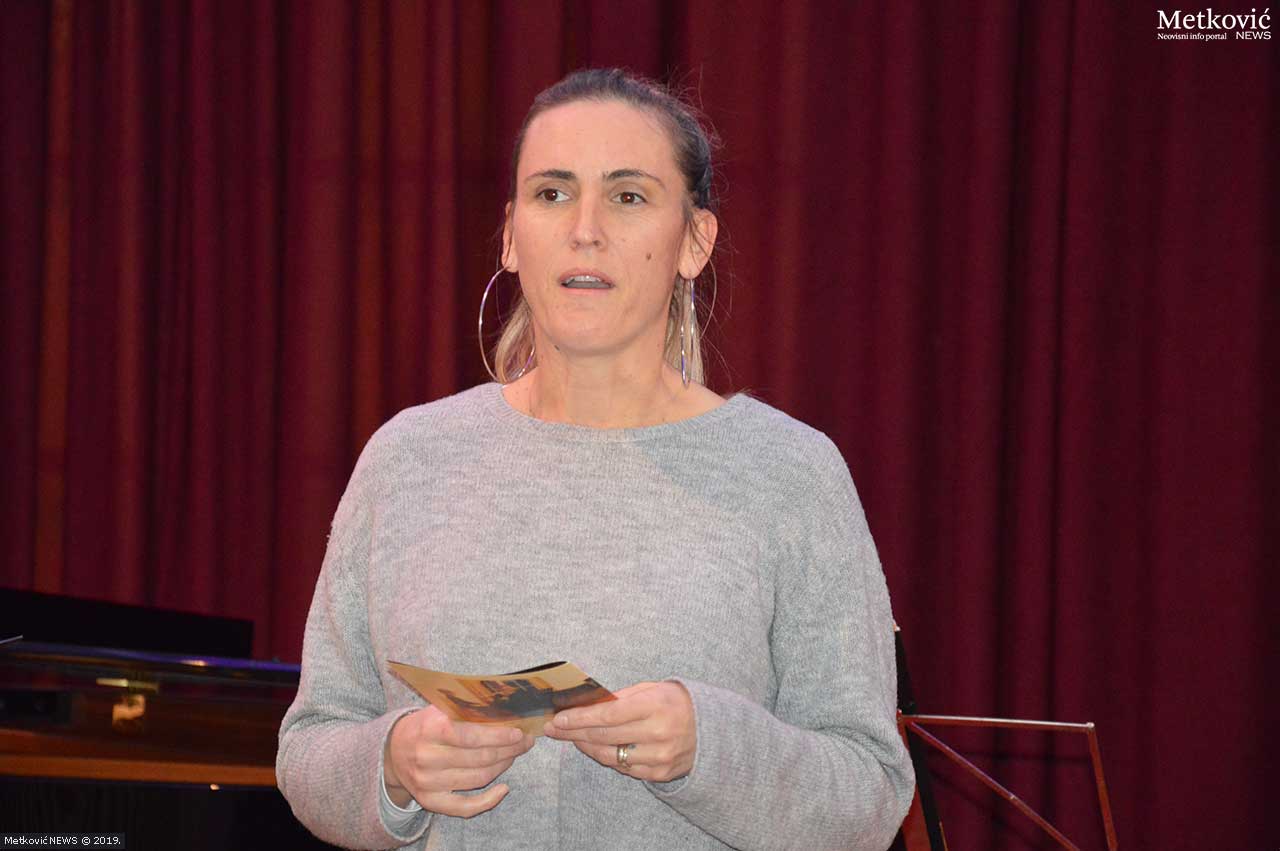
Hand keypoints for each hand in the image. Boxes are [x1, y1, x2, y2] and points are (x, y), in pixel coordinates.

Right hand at [383, 706, 534, 816]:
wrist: (392, 750)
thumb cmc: (425, 725)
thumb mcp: (439, 709)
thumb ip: (467, 708)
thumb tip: (505, 708)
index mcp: (430, 729)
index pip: (470, 736)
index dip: (498, 736)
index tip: (518, 733)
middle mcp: (427, 757)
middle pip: (478, 758)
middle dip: (508, 750)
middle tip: (524, 742)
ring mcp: (427, 781)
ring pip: (477, 779)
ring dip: (502, 767)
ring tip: (514, 755)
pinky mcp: (429, 800)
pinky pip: (464, 806)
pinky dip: (488, 801)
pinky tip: (504, 789)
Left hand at [543, 681, 695, 782]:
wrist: (711, 729)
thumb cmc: (676, 702)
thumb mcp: (653, 689)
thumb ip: (622, 697)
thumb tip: (587, 704)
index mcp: (655, 705)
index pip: (608, 714)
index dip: (579, 718)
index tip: (559, 718)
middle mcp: (658, 733)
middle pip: (604, 736)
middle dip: (574, 732)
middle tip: (554, 728)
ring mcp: (659, 756)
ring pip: (610, 755)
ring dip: (586, 746)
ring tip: (571, 738)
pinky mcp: (659, 773)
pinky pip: (623, 768)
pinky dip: (606, 757)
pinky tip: (594, 748)